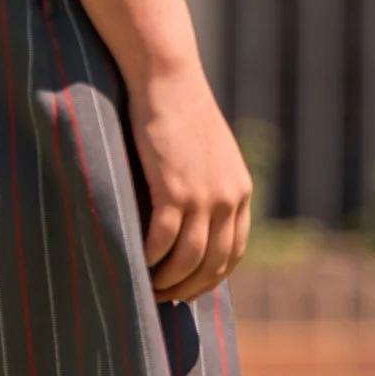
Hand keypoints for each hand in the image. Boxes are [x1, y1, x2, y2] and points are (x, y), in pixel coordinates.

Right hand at [125, 56, 252, 301]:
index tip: (188, 289)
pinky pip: (162, 240)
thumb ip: (206, 185)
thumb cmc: (176, 111)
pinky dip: (148, 259)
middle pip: (212, 263)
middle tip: (162, 297)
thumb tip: (188, 219)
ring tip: (146, 288)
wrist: (167, 78)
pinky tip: (135, 263)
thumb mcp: (204, 152)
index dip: (210, 278)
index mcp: (239, 190)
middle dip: (187, 287)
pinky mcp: (174, 189)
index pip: (233, 252)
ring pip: (188, 259)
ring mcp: (203, 195)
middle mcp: (228, 198)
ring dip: (166, 280)